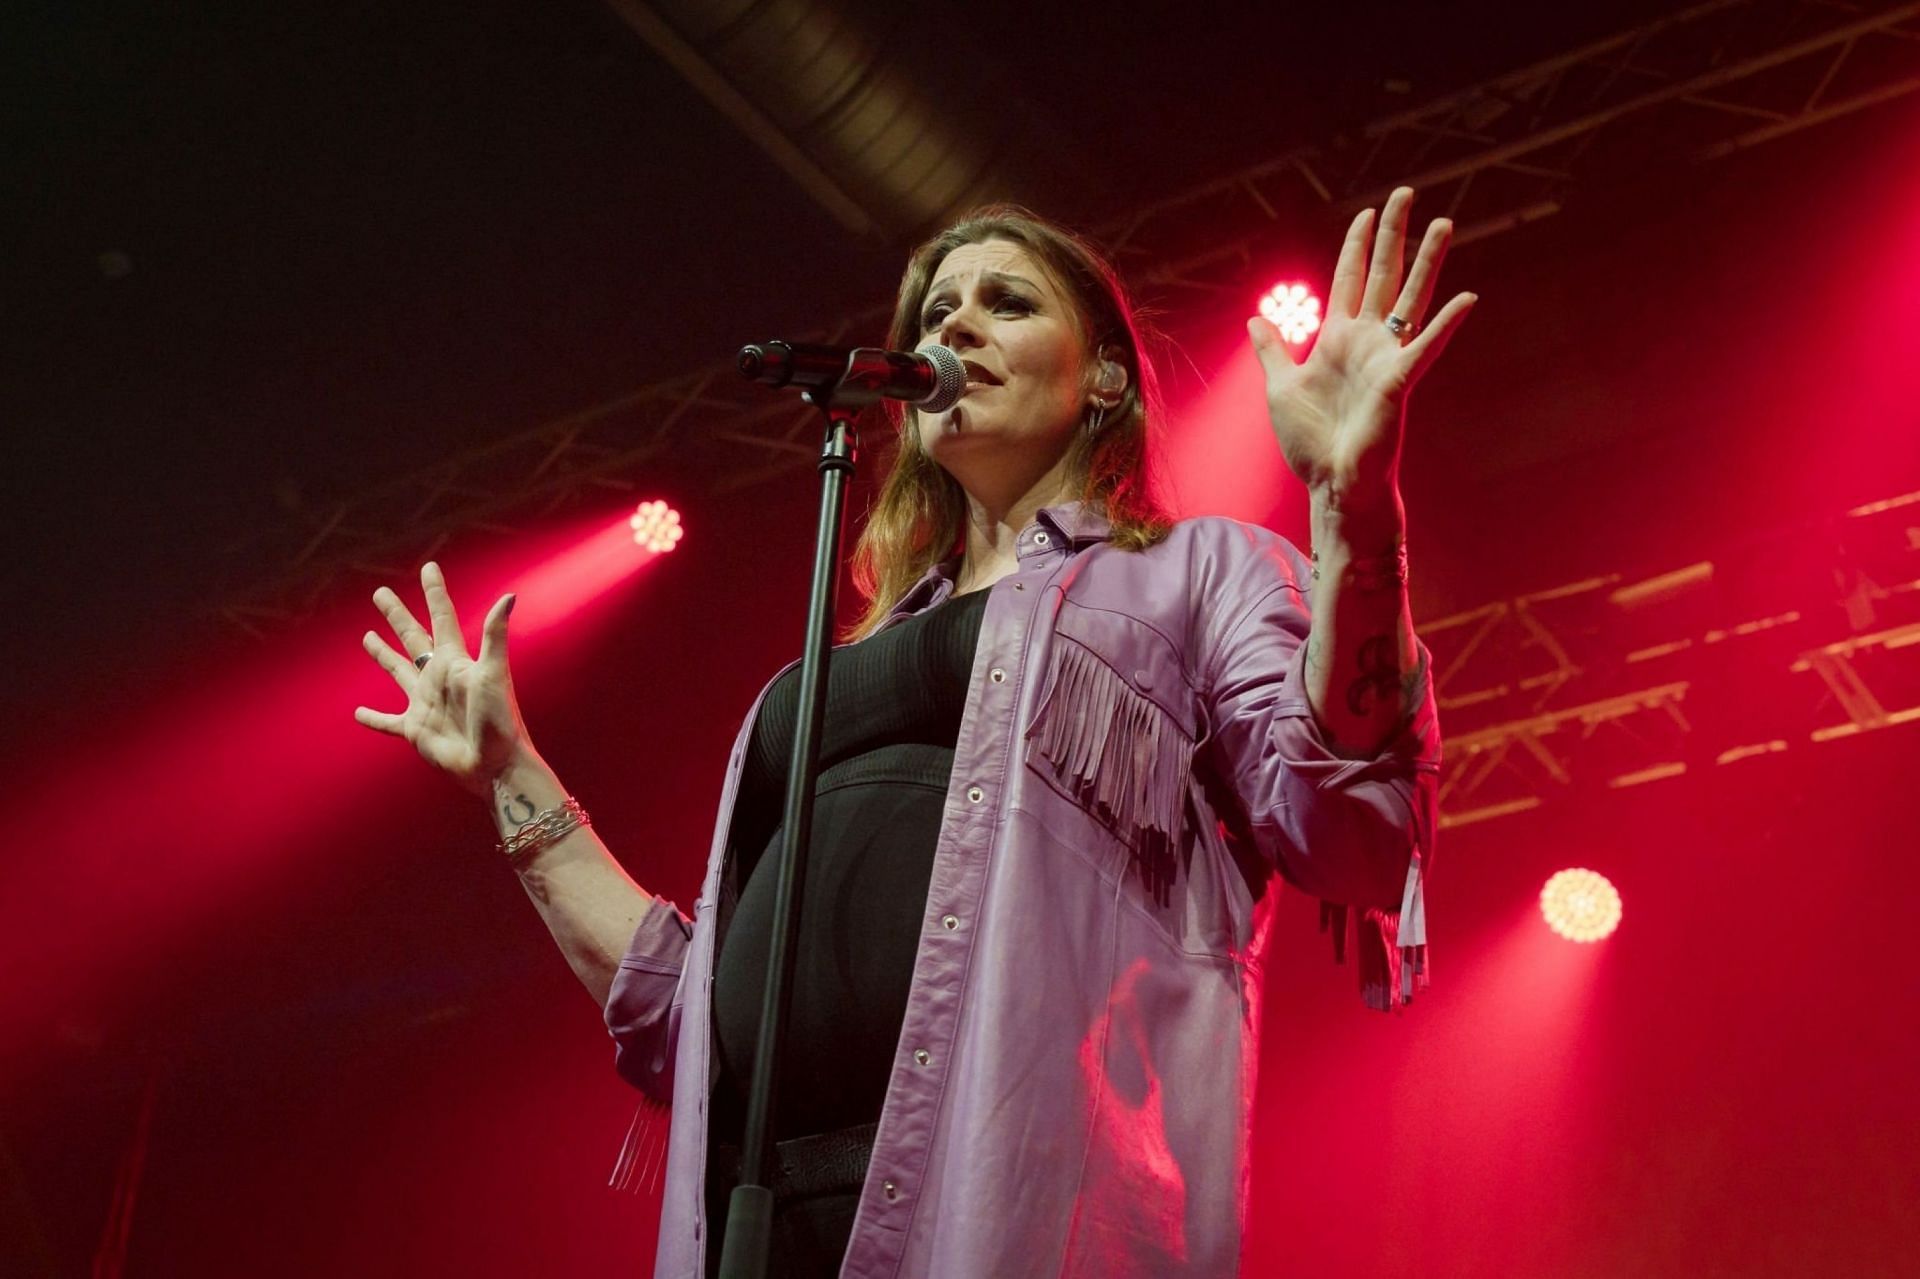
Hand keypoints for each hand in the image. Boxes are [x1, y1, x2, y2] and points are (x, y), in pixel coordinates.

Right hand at [354, 561, 528, 794]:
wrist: (496, 765)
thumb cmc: (499, 720)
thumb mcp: (493, 674)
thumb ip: (495, 635)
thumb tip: (510, 595)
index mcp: (455, 661)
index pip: (441, 618)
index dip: (434, 593)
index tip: (429, 567)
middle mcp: (438, 678)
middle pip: (413, 638)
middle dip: (397, 615)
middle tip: (380, 593)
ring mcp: (425, 703)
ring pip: (398, 672)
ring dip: (383, 655)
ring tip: (367, 637)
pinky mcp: (415, 730)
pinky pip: (388, 722)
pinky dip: (373, 718)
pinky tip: (357, 713)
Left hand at [1247, 186, 1475, 526]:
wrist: (1330, 483)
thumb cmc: (1310, 442)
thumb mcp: (1279, 387)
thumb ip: (1272, 350)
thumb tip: (1255, 318)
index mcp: (1337, 339)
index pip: (1349, 279)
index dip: (1357, 245)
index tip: (1367, 213)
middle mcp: (1367, 341)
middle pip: (1383, 275)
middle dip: (1393, 234)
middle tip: (1405, 194)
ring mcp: (1387, 358)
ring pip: (1411, 298)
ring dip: (1427, 261)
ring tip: (1444, 223)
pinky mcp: (1399, 381)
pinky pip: (1426, 347)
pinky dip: (1445, 324)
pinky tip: (1466, 298)